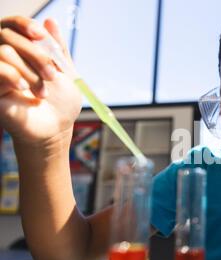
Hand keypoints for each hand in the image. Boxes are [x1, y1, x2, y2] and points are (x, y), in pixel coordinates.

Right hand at [0, 16, 80, 145]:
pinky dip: (13, 75)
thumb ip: (57, 48)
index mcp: (22, 50)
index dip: (25, 24)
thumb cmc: (61, 101)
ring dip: (30, 71)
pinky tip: (25, 89)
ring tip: (43, 91)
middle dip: (36, 54)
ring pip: (4, 51)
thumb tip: (50, 21)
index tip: (41, 35)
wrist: (57, 128)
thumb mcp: (65, 71)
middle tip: (52, 75)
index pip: (12, 24)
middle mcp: (5, 58)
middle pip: (9, 35)